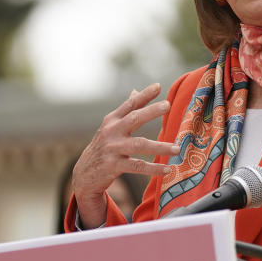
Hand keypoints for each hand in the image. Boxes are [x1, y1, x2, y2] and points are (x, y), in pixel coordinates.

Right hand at [72, 83, 178, 227]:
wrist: (84, 174)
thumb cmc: (104, 147)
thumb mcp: (110, 127)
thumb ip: (125, 111)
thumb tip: (136, 90)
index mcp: (112, 120)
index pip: (130, 104)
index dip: (144, 95)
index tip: (158, 86)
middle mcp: (111, 132)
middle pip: (134, 118)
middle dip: (151, 111)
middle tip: (168, 104)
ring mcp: (112, 148)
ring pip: (139, 145)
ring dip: (160, 146)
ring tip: (177, 148)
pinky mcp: (113, 166)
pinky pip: (137, 166)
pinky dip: (153, 168)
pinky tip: (167, 169)